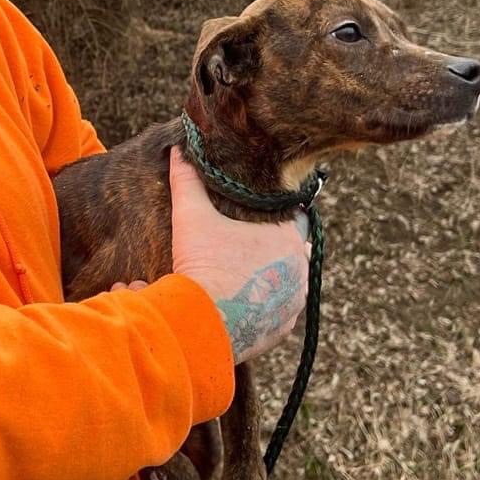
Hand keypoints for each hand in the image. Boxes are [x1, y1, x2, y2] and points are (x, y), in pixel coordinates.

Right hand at [167, 146, 308, 364]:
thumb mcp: (192, 218)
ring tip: (246, 274)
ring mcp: (293, 303)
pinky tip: (245, 301)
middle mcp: (300, 271)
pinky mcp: (281, 329)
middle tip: (248, 246)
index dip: (279, 214)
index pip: (296, 218)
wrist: (200, 322)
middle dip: (274, 249)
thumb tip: (179, 150)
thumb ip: (188, 182)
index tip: (263, 215)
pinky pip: (278, 313)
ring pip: (288, 284)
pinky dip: (264, 307)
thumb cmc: (203, 265)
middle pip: (294, 252)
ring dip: (271, 278)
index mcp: (287, 240)